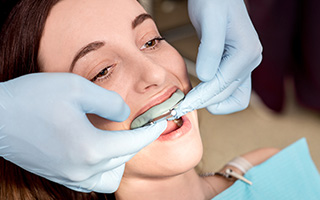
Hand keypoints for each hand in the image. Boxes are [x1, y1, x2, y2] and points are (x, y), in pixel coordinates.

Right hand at [0, 73, 166, 192]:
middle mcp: (82, 169)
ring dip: (120, 158)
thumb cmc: (33, 99)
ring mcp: (70, 176)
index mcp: (90, 149)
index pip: (133, 144)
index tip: (160, 124)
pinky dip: (102, 166)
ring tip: (117, 138)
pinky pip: (92, 179)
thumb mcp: (78, 89)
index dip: (150, 132)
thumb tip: (124, 115)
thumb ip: (110, 102)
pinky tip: (97, 148)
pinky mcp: (59, 176)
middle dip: (136, 142)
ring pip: (110, 174)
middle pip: (123, 158)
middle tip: (140, 126)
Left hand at [178, 0, 261, 115]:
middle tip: (182, 107)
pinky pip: (230, 89)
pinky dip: (216, 95)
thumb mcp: (209, 20)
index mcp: (246, 52)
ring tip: (192, 102)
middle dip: (205, 102)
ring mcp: (244, 64)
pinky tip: (200, 93)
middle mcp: (250, 60)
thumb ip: (210, 49)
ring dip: (214, 103)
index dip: (201, 97)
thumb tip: (206, 77)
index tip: (183, 105)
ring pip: (233, 97)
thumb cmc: (215, 1)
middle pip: (227, 94)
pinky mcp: (236, 64)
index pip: (221, 85)